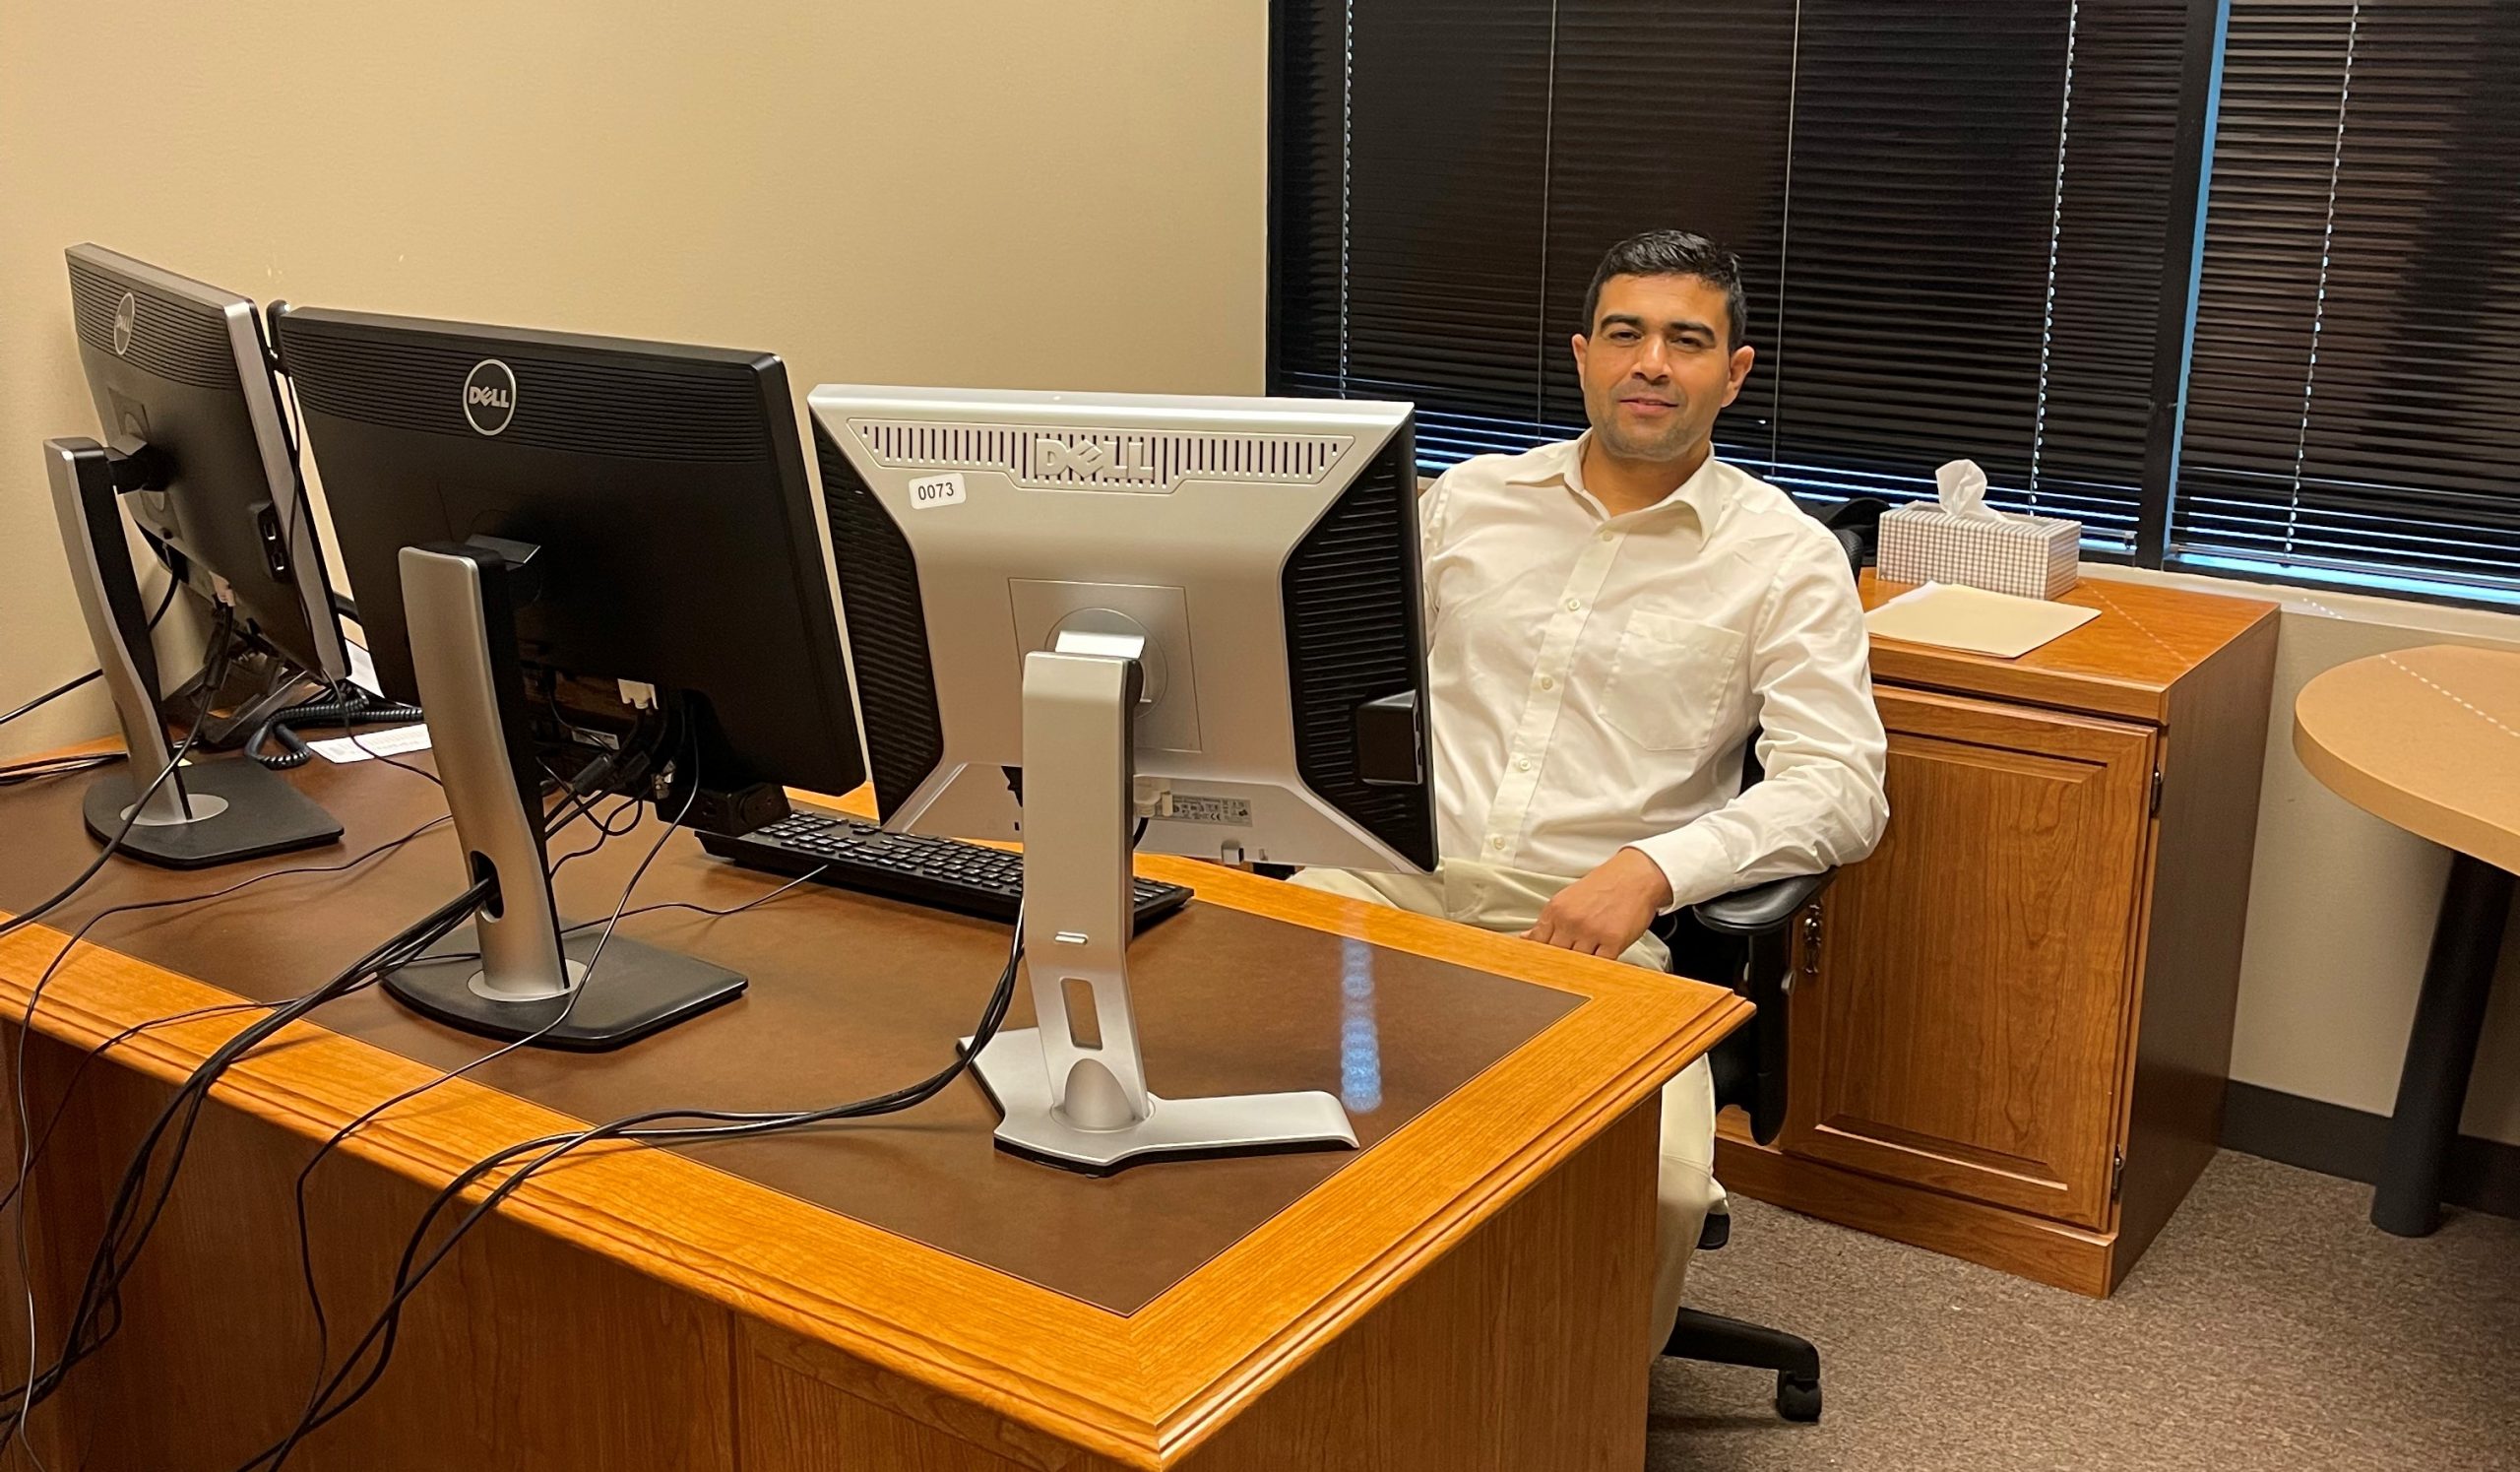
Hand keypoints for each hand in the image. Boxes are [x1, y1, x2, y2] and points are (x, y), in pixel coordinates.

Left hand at [1525, 848, 1672, 959]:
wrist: (1635, 876)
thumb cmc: (1603, 887)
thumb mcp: (1568, 899)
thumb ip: (1548, 921)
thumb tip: (1527, 938)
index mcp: (1556, 910)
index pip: (1537, 943)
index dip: (1536, 957)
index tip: (1538, 966)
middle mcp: (1571, 921)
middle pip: (1554, 956)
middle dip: (1556, 965)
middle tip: (1559, 973)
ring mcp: (1592, 932)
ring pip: (1576, 963)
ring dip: (1577, 969)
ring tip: (1580, 971)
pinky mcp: (1613, 941)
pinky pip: (1600, 965)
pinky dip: (1597, 970)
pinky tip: (1596, 968)